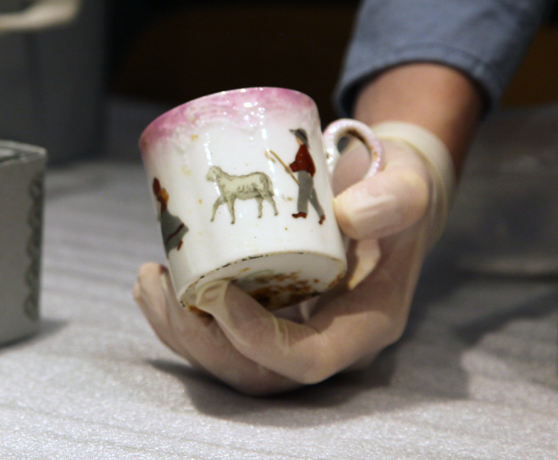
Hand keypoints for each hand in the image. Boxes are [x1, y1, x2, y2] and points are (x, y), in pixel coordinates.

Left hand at [133, 135, 447, 394]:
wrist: (384, 188)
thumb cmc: (398, 187)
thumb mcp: (408, 186)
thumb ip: (393, 199)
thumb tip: (350, 215)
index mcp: (365, 324)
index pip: (306, 359)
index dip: (255, 340)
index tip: (216, 293)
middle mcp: (327, 339)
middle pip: (256, 372)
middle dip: (202, 339)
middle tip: (167, 285)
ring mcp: (294, 330)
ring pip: (229, 360)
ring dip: (180, 329)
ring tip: (150, 279)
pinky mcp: (267, 314)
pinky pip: (219, 336)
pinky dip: (179, 315)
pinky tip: (154, 279)